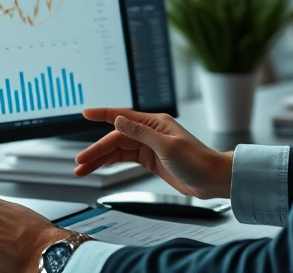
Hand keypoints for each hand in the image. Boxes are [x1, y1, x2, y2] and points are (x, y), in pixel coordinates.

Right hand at [75, 108, 232, 198]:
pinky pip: (126, 158)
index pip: (122, 116)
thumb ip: (140, 133)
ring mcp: (150, 146)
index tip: (85, 113)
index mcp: (155, 123)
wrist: (213, 180)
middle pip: (116, 138)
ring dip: (101, 159)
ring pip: (118, 150)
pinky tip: (101, 167)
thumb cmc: (197, 161)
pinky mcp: (151, 159)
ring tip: (83, 170)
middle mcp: (150, 132)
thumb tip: (118, 120)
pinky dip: (112, 162)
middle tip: (79, 163)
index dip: (102, 114)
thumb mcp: (167, 147)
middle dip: (96, 150)